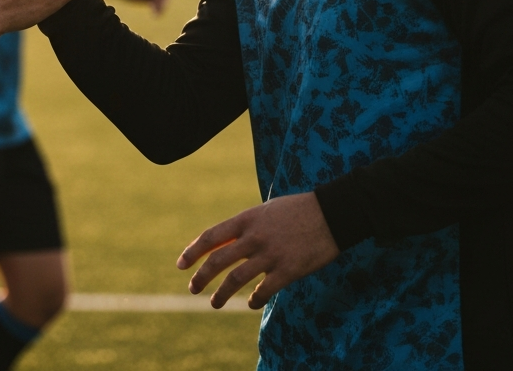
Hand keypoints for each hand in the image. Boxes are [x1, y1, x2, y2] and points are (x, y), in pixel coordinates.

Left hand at [176, 193, 339, 309]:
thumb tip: (227, 241)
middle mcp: (255, 237)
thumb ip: (246, 226)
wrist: (331, 213)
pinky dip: (253, 300)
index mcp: (247, 219)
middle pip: (219, 260)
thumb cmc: (297, 210)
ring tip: (214, 303)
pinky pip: (264, 291)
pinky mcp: (288, 270)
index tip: (181, 264)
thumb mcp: (266, 211)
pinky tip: (250, 303)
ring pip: (236, 279)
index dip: (193, 251)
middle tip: (192, 289)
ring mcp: (271, 254)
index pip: (212, 236)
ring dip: (222, 294)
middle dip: (201, 277)